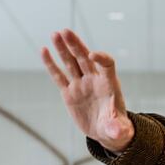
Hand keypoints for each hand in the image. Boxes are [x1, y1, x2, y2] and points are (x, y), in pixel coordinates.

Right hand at [41, 29, 134, 153]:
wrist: (105, 130)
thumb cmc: (116, 127)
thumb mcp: (119, 129)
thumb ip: (118, 129)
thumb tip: (118, 132)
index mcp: (110, 85)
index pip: (107, 65)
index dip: (101, 58)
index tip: (92, 55)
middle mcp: (95, 81)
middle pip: (85, 58)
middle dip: (76, 45)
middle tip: (66, 31)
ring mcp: (81, 85)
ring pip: (71, 63)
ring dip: (63, 48)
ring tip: (55, 34)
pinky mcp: (69, 93)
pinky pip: (58, 76)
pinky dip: (51, 64)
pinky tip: (44, 50)